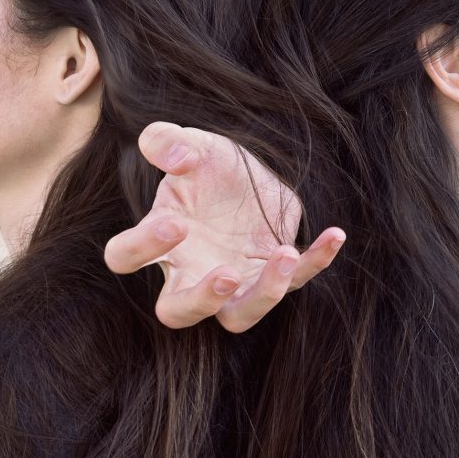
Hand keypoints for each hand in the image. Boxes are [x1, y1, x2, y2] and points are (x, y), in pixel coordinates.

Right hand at [104, 122, 344, 331]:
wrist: (253, 172)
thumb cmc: (210, 165)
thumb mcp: (190, 142)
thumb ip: (166, 140)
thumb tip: (178, 161)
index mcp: (160, 239)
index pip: (125, 257)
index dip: (142, 247)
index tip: (175, 223)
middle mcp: (191, 270)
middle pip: (177, 312)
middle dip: (200, 300)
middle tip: (226, 274)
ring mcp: (234, 280)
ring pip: (238, 317)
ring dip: (263, 294)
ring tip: (285, 254)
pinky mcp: (272, 275)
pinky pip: (296, 282)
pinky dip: (317, 261)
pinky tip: (333, 235)